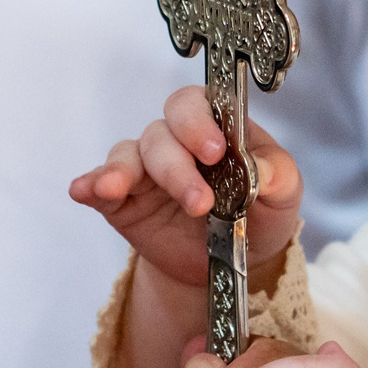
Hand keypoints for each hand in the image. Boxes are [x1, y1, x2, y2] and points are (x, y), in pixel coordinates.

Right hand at [67, 85, 302, 291]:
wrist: (236, 263)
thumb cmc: (261, 214)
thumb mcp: (283, 195)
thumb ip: (278, 176)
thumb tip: (261, 170)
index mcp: (215, 128)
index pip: (196, 105)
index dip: (198, 122)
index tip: (213, 152)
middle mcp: (176, 142)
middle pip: (161, 133)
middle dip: (176, 166)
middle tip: (199, 203)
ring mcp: (146, 170)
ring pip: (129, 155)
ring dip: (125, 173)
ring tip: (117, 189)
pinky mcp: (123, 201)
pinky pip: (101, 185)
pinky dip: (91, 184)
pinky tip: (84, 190)